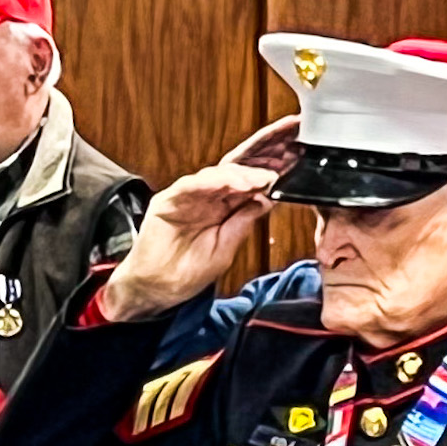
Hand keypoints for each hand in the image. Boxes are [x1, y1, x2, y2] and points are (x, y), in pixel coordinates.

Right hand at [95, 120, 301, 323]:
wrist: (155, 291)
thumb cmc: (186, 272)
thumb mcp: (226, 247)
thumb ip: (243, 221)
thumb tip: (266, 199)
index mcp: (221, 207)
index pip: (247, 182)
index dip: (268, 173)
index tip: (290, 167)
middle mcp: (205, 197)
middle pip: (235, 170)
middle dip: (260, 159)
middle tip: (283, 154)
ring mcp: (186, 197)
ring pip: (216, 175)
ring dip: (240, 174)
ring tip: (261, 177)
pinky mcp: (167, 201)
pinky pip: (190, 186)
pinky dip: (211, 183)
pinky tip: (231, 183)